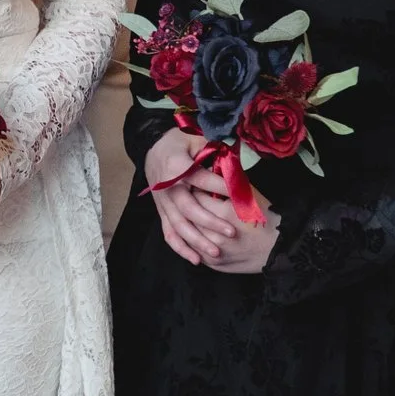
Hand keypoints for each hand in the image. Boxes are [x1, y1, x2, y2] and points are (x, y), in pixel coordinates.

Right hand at [143, 130, 235, 265]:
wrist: (153, 147)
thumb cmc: (179, 142)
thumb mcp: (195, 136)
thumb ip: (214, 145)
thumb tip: (235, 156)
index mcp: (175, 166)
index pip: (201, 179)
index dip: (221, 187)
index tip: (241, 194)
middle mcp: (167, 187)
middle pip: (189, 209)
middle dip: (211, 223)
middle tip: (232, 232)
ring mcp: (163, 203)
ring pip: (179, 226)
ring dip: (197, 241)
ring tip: (217, 252)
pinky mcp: (162, 212)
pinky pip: (169, 234)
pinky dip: (181, 248)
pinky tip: (196, 260)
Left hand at [196, 179, 279, 272]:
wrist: (280, 248)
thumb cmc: (267, 219)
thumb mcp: (250, 195)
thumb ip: (229, 183)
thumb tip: (211, 169)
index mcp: (224, 214)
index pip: (195, 196)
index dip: (195, 189)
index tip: (197, 185)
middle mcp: (215, 234)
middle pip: (188, 215)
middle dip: (188, 205)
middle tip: (191, 197)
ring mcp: (213, 251)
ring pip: (187, 234)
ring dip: (187, 223)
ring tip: (193, 214)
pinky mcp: (214, 264)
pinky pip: (193, 250)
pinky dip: (191, 240)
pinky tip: (196, 231)